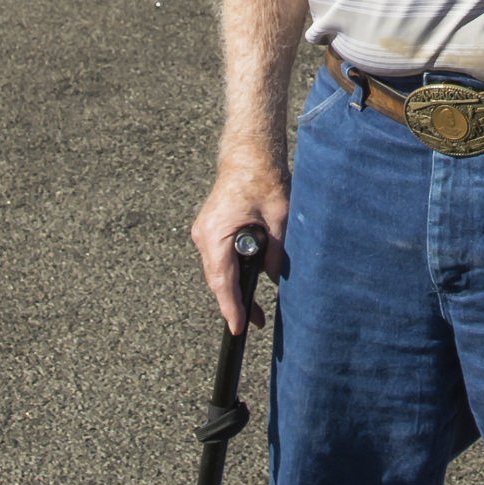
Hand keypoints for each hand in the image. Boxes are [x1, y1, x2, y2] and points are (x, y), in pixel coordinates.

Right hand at [190, 153, 289, 334]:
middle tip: (254, 323)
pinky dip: (231, 273)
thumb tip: (275, 278)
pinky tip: (246, 283)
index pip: (223, 280)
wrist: (248, 155)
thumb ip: (277, 251)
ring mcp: (204, 232)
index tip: (237, 329)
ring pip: (217, 271)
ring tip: (253, 311)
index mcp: (217, 233)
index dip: (231, 307)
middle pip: (217, 280)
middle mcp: (204, 235)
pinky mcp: (209, 229)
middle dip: (234, 303)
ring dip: (233, 288)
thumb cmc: (263, 180)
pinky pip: (218, 260)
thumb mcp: (280, 218)